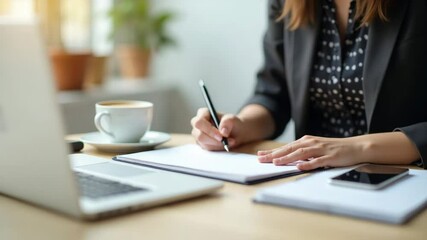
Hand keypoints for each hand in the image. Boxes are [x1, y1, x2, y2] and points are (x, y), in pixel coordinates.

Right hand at [191, 108, 244, 150]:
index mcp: (203, 113)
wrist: (236, 133)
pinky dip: (217, 148)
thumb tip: (223, 131)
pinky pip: (207, 148)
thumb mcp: (233, 120)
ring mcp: (198, 134)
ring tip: (229, 141)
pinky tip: (225, 144)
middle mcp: (198, 124)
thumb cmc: (233, 123)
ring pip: (203, 143)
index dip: (209, 130)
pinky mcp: (201, 143)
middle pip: (199, 135)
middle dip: (213, 140)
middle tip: (225, 141)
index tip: (221, 136)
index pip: (199, 122)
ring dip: (217, 144)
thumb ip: (228, 122)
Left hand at [257, 132, 419, 170]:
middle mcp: (311, 143)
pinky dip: (308, 164)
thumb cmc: (333, 149)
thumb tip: (287, 160)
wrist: (356, 147)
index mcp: (306, 141)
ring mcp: (321, 150)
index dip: (272, 151)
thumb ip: (302, 153)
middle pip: (289, 149)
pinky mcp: (330, 157)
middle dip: (274, 154)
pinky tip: (299, 167)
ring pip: (301, 154)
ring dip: (287, 158)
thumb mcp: (315, 149)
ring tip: (276, 162)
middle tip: (261, 159)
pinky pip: (318, 161)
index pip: (286, 147)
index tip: (259, 155)